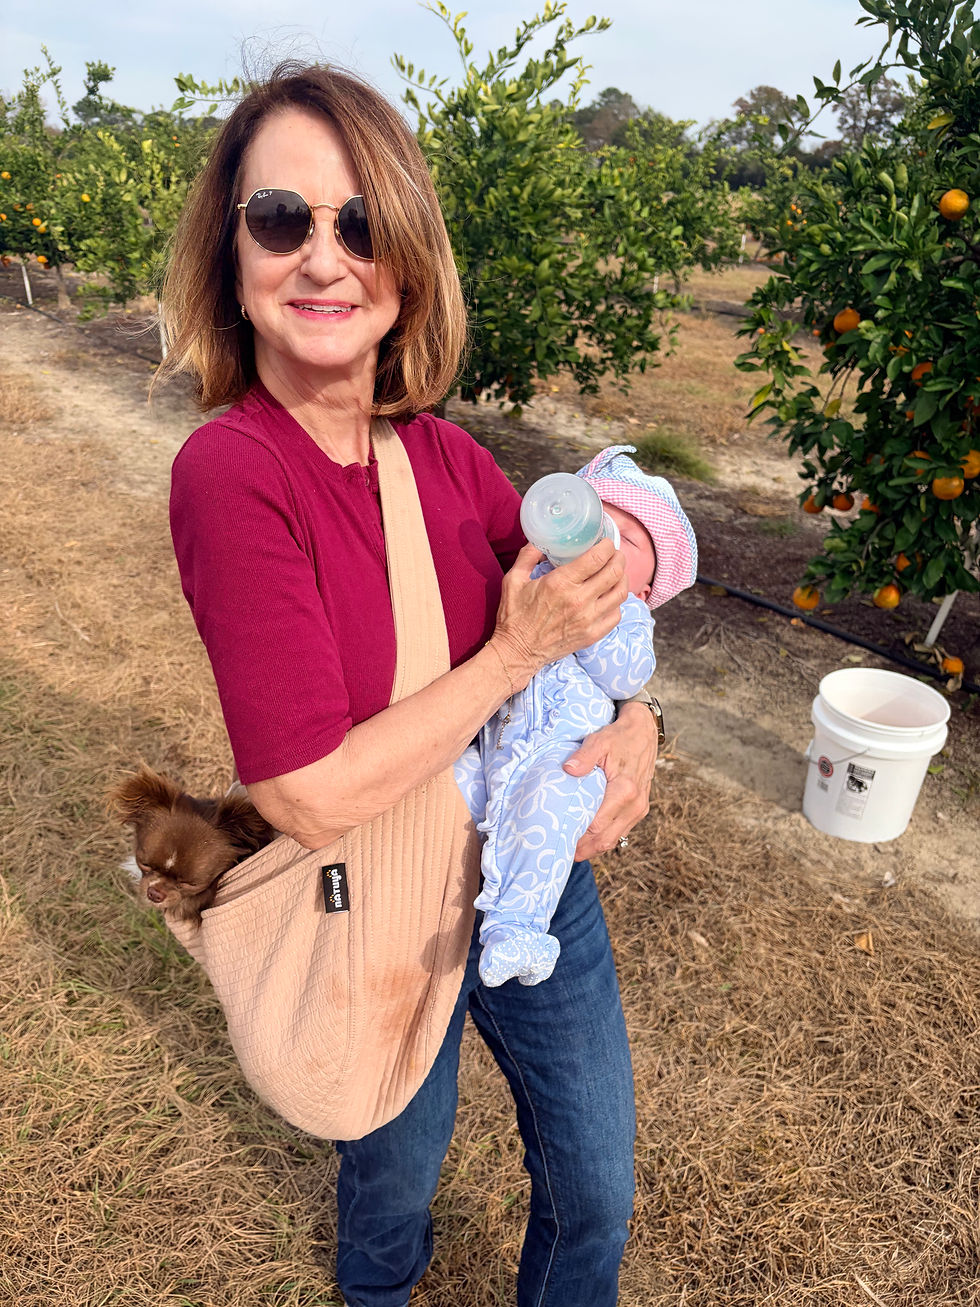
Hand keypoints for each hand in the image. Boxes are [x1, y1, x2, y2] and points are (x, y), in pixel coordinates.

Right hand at [493, 541, 626, 687]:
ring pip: (620, 593)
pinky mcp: (592, 635)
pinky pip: (616, 615)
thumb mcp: (513, 579)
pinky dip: (616, 603)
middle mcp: (579, 600)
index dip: (606, 546)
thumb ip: (527, 555)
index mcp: (560, 583)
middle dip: (618, 558)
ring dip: (622, 578)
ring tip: (616, 573)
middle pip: (614, 572)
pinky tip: (609, 597)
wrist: (517, 652)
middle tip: (614, 554)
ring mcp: (588, 619)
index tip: (604, 542)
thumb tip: (540, 541)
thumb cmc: (514, 616)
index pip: (597, 558)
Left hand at [563, 701, 656, 859]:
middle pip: (605, 839)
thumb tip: (568, 769)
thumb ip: (584, 756)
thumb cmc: (619, 737)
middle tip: (559, 854)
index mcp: (625, 790)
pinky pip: (621, 832)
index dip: (576, 836)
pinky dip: (604, 839)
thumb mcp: (599, 741)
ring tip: (570, 851)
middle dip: (582, 849)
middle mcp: (634, 804)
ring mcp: (639, 809)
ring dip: (593, 848)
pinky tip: (587, 840)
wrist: (644, 733)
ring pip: (613, 840)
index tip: (557, 839)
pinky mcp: (640, 810)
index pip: (596, 824)